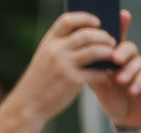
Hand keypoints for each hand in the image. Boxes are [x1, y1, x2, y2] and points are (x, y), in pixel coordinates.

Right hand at [7, 11, 123, 124]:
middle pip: (87, 34)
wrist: (27, 106)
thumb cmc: (40, 81)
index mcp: (49, 42)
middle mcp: (56, 51)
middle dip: (103, 36)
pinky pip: (96, 72)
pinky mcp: (72, 81)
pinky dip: (105, 73)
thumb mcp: (44, 58)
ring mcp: (64, 66)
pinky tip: (107, 74)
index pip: (68, 20)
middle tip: (112, 41)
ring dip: (108, 52)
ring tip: (113, 55)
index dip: (85, 18)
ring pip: (95, 51)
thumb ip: (61, 46)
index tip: (97, 22)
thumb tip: (89, 37)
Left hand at [90, 12, 140, 129]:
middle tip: (115, 59)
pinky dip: (138, 82)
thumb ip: (93, 72)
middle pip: (128, 47)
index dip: (121, 26)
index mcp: (116, 58)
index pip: (118, 40)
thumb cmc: (113, 99)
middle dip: (122, 51)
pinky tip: (132, 89)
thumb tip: (81, 59)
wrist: (127, 119)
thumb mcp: (99, 86)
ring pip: (137, 62)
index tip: (122, 15)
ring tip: (120, 80)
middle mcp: (130, 60)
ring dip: (128, 71)